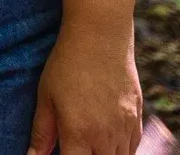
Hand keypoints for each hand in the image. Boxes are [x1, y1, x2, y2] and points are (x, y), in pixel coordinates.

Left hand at [28, 24, 143, 154]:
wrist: (100, 36)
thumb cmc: (66, 64)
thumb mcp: (46, 97)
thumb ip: (42, 133)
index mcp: (79, 134)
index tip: (61, 150)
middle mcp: (106, 137)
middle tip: (76, 145)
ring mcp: (125, 128)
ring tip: (88, 144)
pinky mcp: (137, 118)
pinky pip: (133, 147)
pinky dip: (121, 150)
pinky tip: (107, 141)